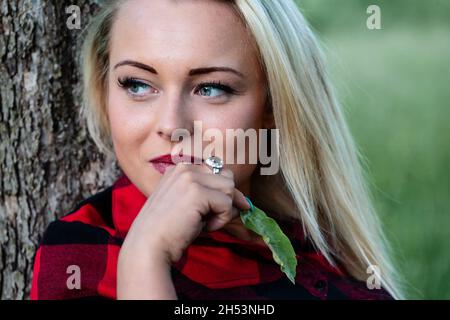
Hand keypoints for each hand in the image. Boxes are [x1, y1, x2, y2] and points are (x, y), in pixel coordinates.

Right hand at [120, 161, 250, 263]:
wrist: (148, 246)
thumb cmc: (169, 231)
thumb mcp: (189, 206)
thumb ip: (210, 196)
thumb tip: (244, 201)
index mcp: (179, 169)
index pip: (217, 172)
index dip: (221, 194)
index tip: (213, 211)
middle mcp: (184, 168)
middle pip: (227, 178)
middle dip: (225, 201)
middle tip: (210, 219)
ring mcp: (190, 178)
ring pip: (230, 189)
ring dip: (224, 211)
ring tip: (205, 222)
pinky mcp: (197, 192)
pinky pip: (227, 204)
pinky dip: (221, 220)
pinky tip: (204, 227)